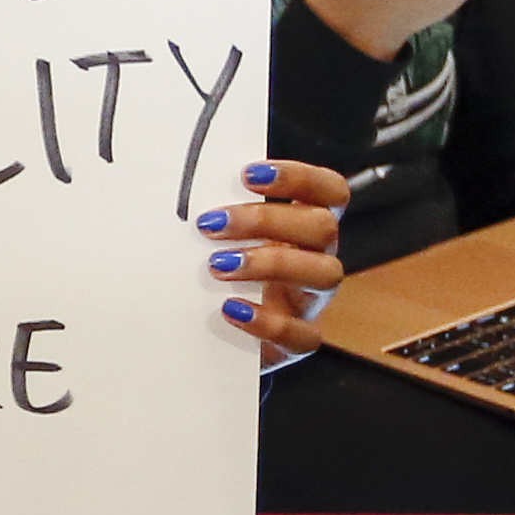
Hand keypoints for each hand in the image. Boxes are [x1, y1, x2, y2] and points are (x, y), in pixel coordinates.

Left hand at [202, 158, 347, 365]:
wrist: (224, 338)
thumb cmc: (226, 274)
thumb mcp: (228, 241)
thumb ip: (223, 216)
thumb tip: (184, 192)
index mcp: (305, 225)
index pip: (330, 191)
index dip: (300, 177)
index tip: (249, 174)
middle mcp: (318, 257)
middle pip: (322, 227)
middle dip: (266, 220)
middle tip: (211, 224)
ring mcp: (314, 300)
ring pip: (324, 274)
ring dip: (269, 264)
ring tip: (217, 266)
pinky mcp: (301, 340)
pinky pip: (303, 334)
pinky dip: (268, 322)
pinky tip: (231, 310)